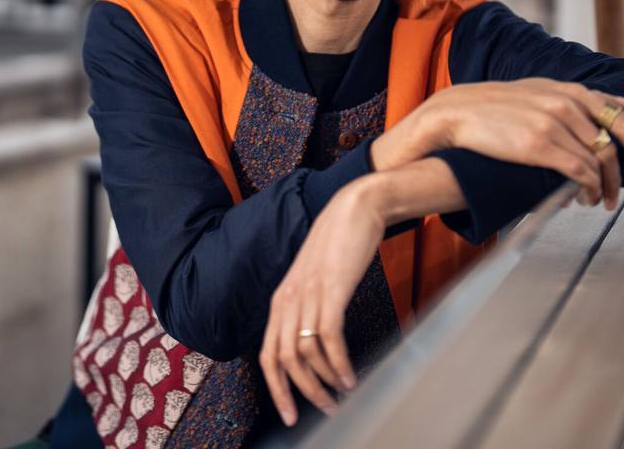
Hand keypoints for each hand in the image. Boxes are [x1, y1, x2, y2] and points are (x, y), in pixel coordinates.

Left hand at [258, 180, 382, 425]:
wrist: (356, 208)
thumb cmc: (340, 244)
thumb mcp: (316, 279)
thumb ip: (310, 306)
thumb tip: (317, 342)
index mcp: (281, 299)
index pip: (267, 354)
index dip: (276, 388)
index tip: (290, 414)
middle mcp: (289, 299)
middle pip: (284, 360)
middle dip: (303, 393)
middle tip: (326, 410)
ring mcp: (308, 294)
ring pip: (305, 354)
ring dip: (325, 381)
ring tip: (344, 393)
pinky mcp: (331, 290)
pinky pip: (329, 338)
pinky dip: (339, 363)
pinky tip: (350, 376)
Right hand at [427, 79, 623, 210]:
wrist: (457, 113)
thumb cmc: (497, 107)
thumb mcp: (543, 90)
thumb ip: (584, 98)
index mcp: (570, 90)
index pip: (623, 117)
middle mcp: (566, 103)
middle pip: (618, 140)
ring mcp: (554, 123)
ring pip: (600, 159)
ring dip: (608, 185)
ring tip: (603, 200)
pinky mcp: (539, 144)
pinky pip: (579, 171)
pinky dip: (589, 189)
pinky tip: (584, 198)